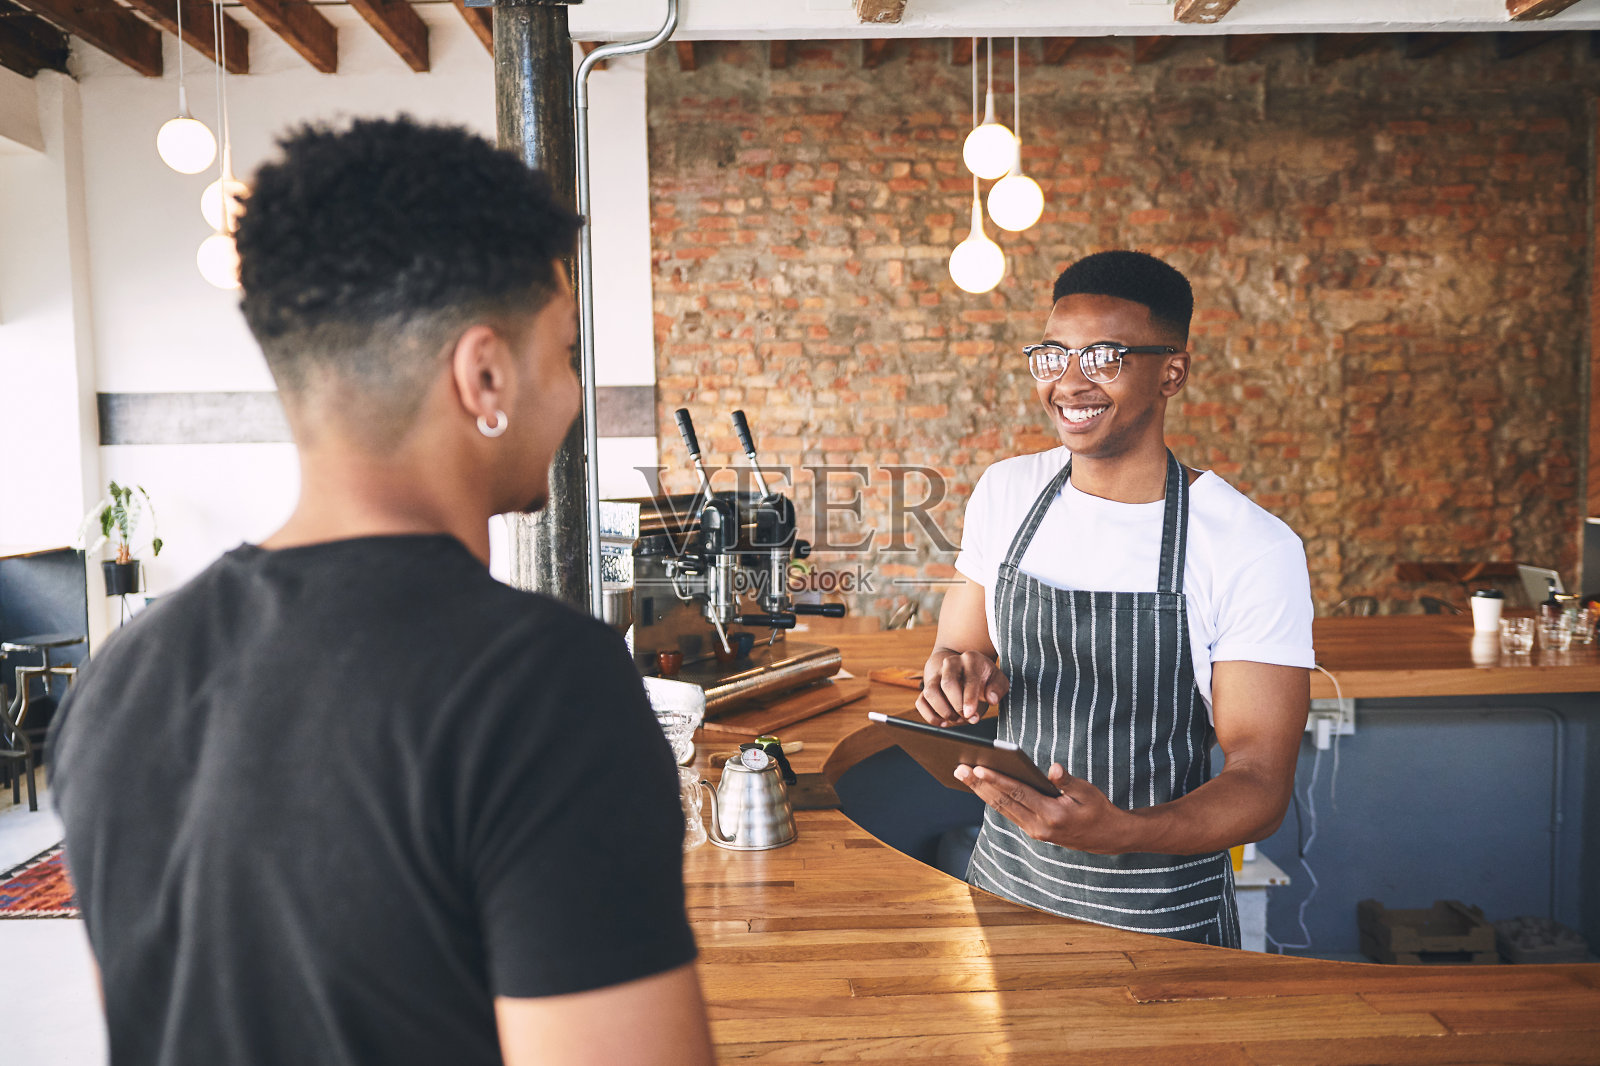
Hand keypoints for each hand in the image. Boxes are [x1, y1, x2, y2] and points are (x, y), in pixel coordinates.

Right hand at [916, 648, 1008, 725]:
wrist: (964, 668)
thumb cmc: (983, 677)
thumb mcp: (997, 679)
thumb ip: (998, 688)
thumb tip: (991, 698)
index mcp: (971, 659)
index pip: (969, 678)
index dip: (969, 698)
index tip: (971, 714)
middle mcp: (950, 663)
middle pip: (947, 683)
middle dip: (956, 705)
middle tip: (967, 717)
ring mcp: (936, 675)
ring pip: (930, 692)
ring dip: (943, 711)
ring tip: (956, 719)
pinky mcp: (927, 687)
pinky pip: (921, 702)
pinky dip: (930, 716)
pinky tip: (944, 722)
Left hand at [954, 762, 1130, 854]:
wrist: (1107, 837)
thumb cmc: (1098, 809)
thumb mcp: (1087, 792)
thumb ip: (1067, 781)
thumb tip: (1052, 769)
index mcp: (1052, 815)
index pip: (1018, 794)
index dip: (996, 780)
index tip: (978, 769)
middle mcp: (1039, 826)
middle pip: (1003, 802)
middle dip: (979, 785)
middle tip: (959, 768)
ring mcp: (1034, 831)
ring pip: (1002, 809)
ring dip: (982, 792)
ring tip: (963, 775)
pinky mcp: (1033, 831)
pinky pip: (1009, 813)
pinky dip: (993, 799)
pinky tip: (981, 787)